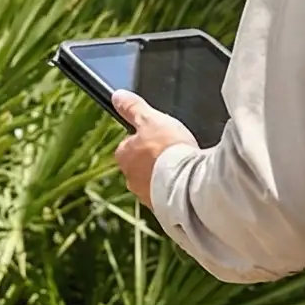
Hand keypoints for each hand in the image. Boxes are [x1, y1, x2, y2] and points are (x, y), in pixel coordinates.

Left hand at [111, 92, 197, 206]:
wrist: (187, 182)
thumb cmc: (168, 149)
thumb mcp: (150, 119)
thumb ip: (133, 107)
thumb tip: (117, 96)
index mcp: (124, 156)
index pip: (127, 144)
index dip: (143, 138)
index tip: (157, 134)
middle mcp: (130, 178)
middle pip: (140, 164)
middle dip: (153, 158)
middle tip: (172, 150)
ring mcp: (146, 195)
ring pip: (153, 181)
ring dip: (164, 174)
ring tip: (182, 166)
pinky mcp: (162, 208)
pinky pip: (167, 196)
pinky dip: (175, 188)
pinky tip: (187, 181)